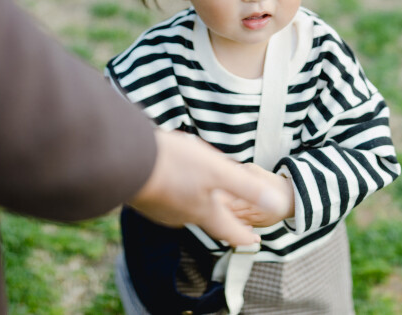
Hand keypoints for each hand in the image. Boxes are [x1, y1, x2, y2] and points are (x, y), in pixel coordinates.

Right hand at [127, 130, 290, 246]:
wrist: (126, 161)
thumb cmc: (175, 164)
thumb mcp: (218, 171)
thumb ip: (246, 188)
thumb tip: (276, 204)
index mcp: (204, 211)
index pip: (230, 231)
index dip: (245, 236)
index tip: (255, 240)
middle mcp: (182, 216)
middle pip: (207, 220)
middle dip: (221, 218)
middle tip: (233, 217)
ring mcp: (161, 209)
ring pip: (186, 209)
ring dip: (197, 203)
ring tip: (204, 195)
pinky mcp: (145, 199)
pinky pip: (168, 199)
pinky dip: (177, 193)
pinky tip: (174, 180)